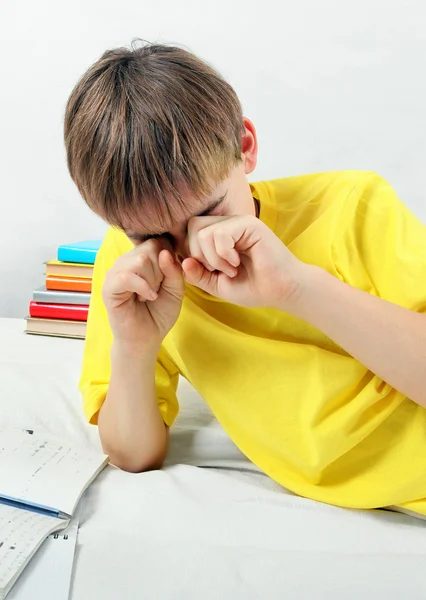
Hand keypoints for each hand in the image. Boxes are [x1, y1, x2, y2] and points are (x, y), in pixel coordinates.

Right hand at [102, 239, 183, 351]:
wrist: (146, 338)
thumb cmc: (159, 313)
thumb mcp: (176, 290)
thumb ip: (175, 270)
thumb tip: (165, 253)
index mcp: (141, 257)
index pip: (158, 241)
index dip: (169, 258)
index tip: (169, 279)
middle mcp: (127, 261)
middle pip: (151, 247)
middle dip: (162, 270)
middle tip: (158, 288)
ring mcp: (116, 272)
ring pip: (140, 259)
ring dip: (153, 280)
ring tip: (151, 295)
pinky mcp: (109, 287)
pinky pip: (127, 276)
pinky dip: (143, 287)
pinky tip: (148, 298)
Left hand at [182, 215, 310, 310]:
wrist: (281, 290)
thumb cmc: (253, 287)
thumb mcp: (217, 284)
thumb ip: (198, 275)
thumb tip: (183, 261)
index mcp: (219, 236)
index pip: (190, 234)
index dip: (192, 255)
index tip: (210, 273)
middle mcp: (227, 224)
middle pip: (193, 228)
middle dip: (199, 255)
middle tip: (218, 270)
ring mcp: (238, 222)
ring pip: (203, 232)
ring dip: (213, 257)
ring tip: (231, 269)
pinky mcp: (249, 224)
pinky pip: (220, 233)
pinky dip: (223, 254)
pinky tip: (237, 263)